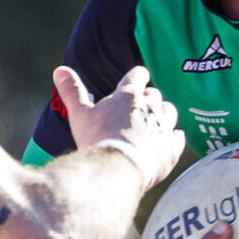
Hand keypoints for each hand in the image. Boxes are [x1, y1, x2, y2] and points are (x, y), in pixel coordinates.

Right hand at [55, 64, 183, 183]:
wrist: (117, 169)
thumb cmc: (97, 139)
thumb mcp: (79, 114)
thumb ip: (72, 91)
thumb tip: (60, 69)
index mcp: (128, 95)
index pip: (138, 75)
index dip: (137, 76)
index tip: (136, 79)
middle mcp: (149, 107)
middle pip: (154, 94)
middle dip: (147, 98)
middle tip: (138, 108)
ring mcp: (163, 128)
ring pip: (169, 112)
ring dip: (162, 114)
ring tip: (153, 122)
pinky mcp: (171, 149)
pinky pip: (178, 137)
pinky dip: (173, 137)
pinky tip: (167, 141)